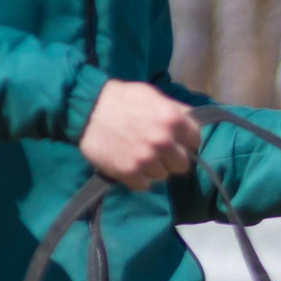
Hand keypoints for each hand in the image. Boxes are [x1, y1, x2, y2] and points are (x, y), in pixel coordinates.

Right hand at [78, 80, 201, 187]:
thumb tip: (194, 122)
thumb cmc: (121, 98)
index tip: (176, 141)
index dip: (186, 141)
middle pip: (183, 164)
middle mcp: (163, 141)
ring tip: (138, 156)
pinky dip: (137, 178)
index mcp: (173, 120)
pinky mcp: (128, 172)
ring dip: (153, 168)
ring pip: (163, 176)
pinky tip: (129, 165)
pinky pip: (144, 185)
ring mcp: (146, 159)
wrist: (85, 107)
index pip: (195, 141)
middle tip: (158, 152)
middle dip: (172, 158)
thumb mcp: (153, 95)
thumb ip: (175, 110)